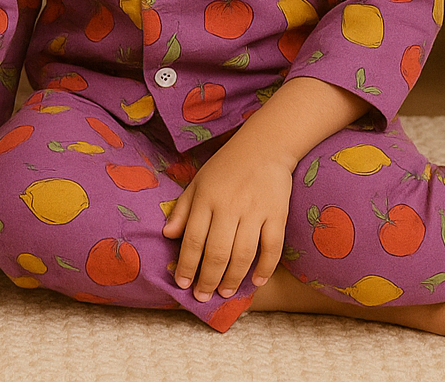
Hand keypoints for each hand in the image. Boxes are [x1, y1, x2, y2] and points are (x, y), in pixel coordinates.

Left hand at [162, 135, 291, 300]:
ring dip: (232, 278)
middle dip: (207, 279)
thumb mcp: (198, 182)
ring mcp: (255, 210)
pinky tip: (256, 282)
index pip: (193, 239)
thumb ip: (183, 209)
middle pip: (217, 252)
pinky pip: (272, 247)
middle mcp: (229, 206)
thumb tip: (167, 235)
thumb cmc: (225, 167)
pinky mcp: (277, 214)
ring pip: (243, 254)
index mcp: (206, 198)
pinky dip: (264, 267)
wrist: (263, 147)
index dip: (186, 265)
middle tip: (202, 297)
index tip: (181, 284)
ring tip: (224, 293)